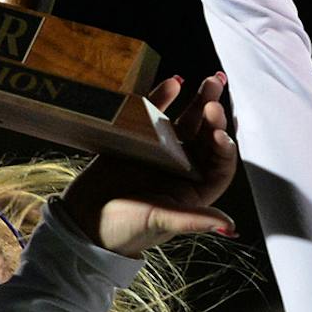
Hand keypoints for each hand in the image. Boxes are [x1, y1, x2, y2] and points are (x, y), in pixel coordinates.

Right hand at [61, 72, 237, 255]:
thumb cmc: (124, 231)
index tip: (217, 131)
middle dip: (214, 115)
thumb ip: (193, 220)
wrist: (82, 222)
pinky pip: (154, 116)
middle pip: (207, 136)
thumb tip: (229, 227)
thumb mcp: (160, 223)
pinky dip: (163, 99)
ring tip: (209, 80)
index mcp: (195, 189)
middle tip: (212, 95)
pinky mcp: (138, 140)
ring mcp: (162, 152)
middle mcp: (183, 168)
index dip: (223, 146)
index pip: (219, 163)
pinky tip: (173, 83)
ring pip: (187, 122)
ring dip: (198, 102)